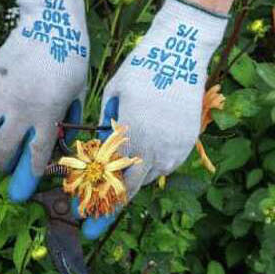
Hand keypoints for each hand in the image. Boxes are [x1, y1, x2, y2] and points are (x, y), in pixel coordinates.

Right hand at [0, 0, 91, 201]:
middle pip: (3, 150)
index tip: (23, 188)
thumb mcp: (77, 91)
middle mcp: (20, 108)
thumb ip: (67, 117)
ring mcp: (0, 94)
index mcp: (47, 114)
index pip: (33, 157)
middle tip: (7, 165)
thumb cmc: (69, 57)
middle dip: (4, 164)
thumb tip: (60, 138)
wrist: (49, 23)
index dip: (27, 177)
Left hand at [78, 0, 229, 238]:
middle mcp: (155, 149)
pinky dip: (153, 162)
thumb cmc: (142, 69)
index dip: (99, 206)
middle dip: (113, 204)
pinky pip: (168, 161)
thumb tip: (100, 146)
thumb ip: (106, 126)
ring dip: (134, 179)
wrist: (181, 54)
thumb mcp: (113, 95)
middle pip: (134, 188)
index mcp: (132, 139)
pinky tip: (142, 154)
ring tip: (117, 180)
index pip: (115, 186)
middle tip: (96, 214)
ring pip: (152, 175)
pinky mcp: (189, 141)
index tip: (85, 221)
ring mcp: (176, 147)